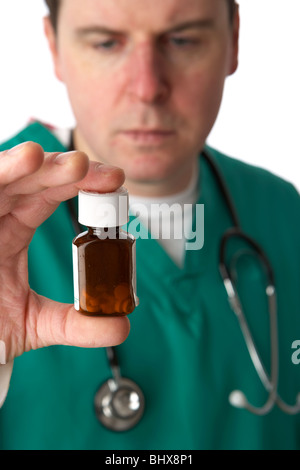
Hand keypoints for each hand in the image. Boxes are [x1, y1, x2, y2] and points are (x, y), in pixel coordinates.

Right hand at [0, 142, 129, 363]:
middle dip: (61, 168)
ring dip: (24, 164)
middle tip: (88, 166)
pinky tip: (21, 161)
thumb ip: (76, 323)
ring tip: (49, 157)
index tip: (115, 180)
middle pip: (30, 179)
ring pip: (1, 177)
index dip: (82, 183)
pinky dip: (0, 171)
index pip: (51, 195)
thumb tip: (122, 326)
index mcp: (15, 228)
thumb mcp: (36, 323)